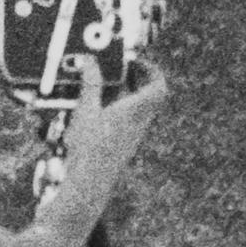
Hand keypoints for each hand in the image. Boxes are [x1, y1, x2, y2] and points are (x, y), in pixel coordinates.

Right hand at [60, 57, 167, 189]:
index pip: (159, 86)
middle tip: (119, 69)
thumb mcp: (86, 111)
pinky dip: (118, 109)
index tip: (134, 61)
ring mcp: (132, 136)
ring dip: (126, 93)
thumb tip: (90, 61)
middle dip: (137, 78)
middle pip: (150, 95)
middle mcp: (139, 123)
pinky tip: (97, 109)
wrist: (90, 186)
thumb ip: (90, 84)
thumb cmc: (90, 149)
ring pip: (139, 108)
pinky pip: (128, 121)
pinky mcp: (123, 145)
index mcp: (136, 111)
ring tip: (103, 85)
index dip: (151, 70)